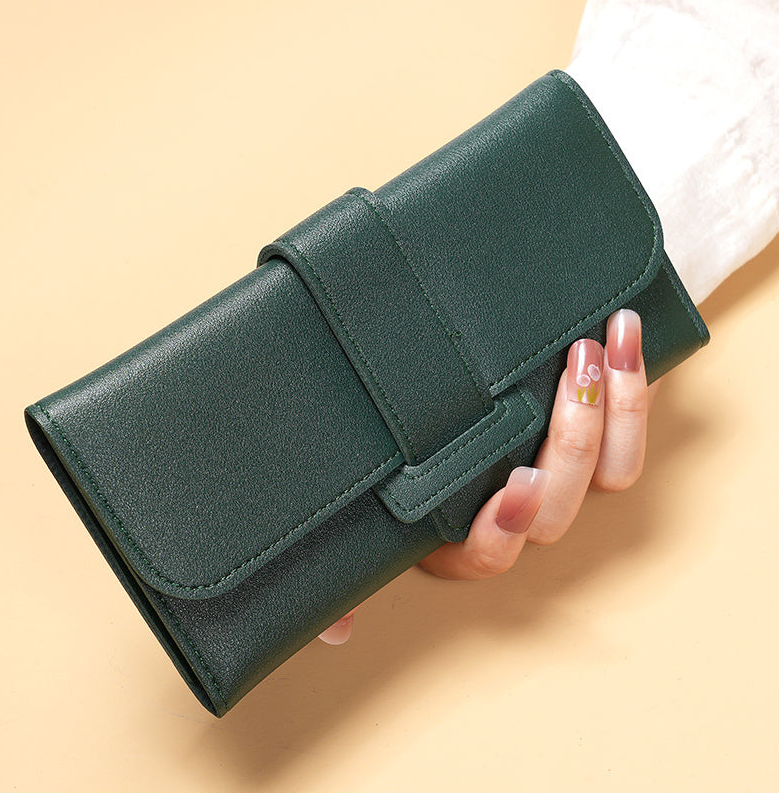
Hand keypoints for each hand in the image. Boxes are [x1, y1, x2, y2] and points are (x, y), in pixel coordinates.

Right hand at [319, 308, 655, 642]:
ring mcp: (559, 483)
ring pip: (608, 475)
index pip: (488, 554)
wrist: (447, 393)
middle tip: (571, 367)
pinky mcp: (595, 446)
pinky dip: (636, 394)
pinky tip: (626, 336)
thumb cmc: (397, 451)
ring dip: (618, 409)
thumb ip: (339, 561)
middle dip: (574, 437)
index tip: (516, 481)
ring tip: (607, 340)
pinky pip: (631, 440)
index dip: (508, 526)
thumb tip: (333, 633)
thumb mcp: (362, 499)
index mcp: (461, 536)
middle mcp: (515, 517)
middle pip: (559, 507)